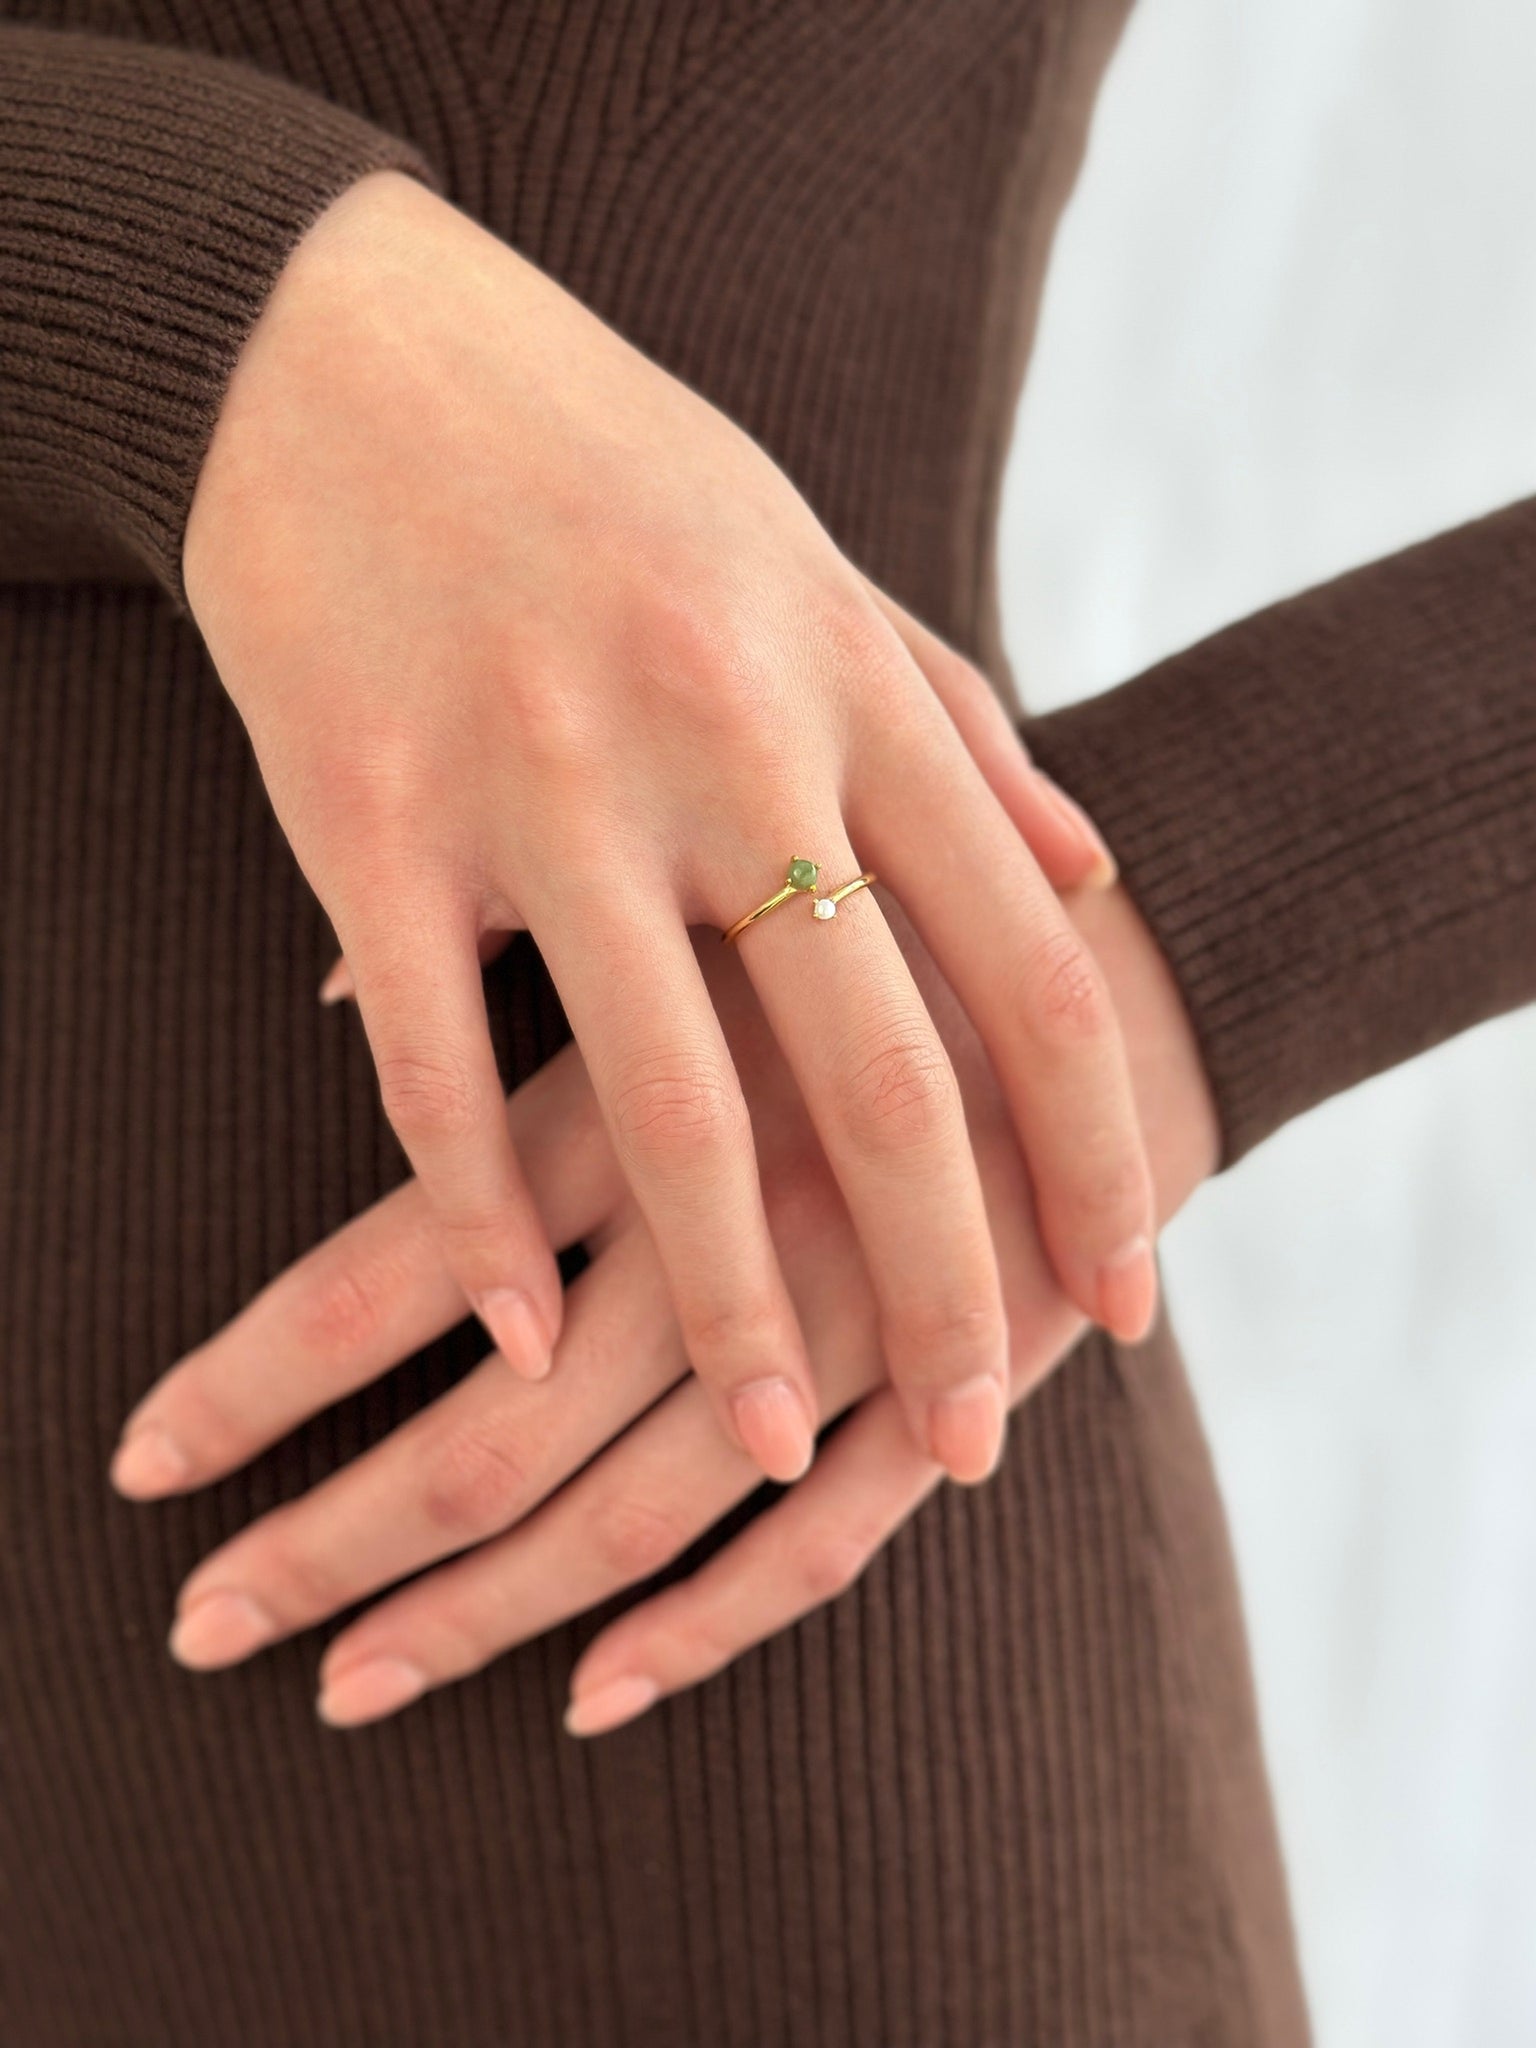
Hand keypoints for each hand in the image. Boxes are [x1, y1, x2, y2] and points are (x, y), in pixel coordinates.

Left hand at [109, 877, 1217, 1731]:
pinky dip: (699, 1632)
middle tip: (202, 1628)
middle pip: (487, 1441)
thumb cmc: (877, 895)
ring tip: (348, 1682)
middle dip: (329, 1544)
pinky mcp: (950, 1389)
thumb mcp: (705, 880)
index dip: (254, 1382)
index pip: (396, 1277)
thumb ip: (520, 941)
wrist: (1134, 949)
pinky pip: (816, 1555)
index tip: (146, 1460)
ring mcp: (844, 1329)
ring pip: (631, 1523)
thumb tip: (331, 989)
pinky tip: (593, 1689)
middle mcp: (725, 1231)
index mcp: (639, 1097)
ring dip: (481, 1623)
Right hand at [179, 164, 1154, 1487]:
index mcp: (848, 692)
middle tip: (976, 1437)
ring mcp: (541, 784)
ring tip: (777, 1450)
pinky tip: (516, 1346)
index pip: (1028, 973)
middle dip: (940, 1283)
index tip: (1121, 1300)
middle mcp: (720, 744)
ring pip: (660, 1108)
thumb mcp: (817, 566)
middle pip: (876, 1075)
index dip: (1094, 1153)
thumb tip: (1090, 874)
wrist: (348, 349)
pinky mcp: (369, 816)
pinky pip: (426, 1066)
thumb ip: (961, 727)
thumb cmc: (608, 470)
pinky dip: (471, 1227)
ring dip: (727, 1309)